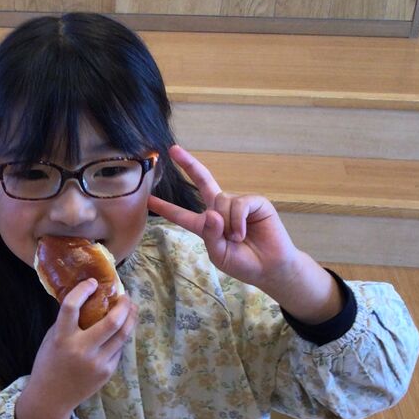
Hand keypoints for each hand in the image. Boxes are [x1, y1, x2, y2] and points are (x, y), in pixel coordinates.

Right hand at [16, 279, 136, 418]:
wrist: (51, 398)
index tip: (92, 282)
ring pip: (123, 335)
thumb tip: (86, 299)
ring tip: (131, 308)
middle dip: (124, 305)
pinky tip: (121, 330)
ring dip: (130, 318)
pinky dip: (120, 337)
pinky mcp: (107, 372)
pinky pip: (118, 349)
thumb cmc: (48, 364)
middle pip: (112, 322)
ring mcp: (98, 362)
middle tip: (125, 295)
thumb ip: (66, 322)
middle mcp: (82, 350)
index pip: (72, 307)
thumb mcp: (51, 340)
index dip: (83, 290)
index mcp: (62, 339)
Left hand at [148, 145, 342, 321]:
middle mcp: (220, 210)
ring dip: (227, 224)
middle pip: (202, 182)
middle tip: (173, 150)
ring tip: (237, 239)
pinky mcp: (255, 202)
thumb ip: (210, 235)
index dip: (166, 208)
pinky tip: (243, 232)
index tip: (149, 200)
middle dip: (189, 165)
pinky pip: (238, 204)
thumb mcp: (219, 254)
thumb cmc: (243, 263)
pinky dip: (238, 220)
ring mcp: (237, 204)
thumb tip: (211, 213)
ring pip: (221, 202)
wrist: (269, 268)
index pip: (182, 214)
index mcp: (206, 225)